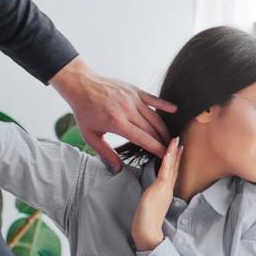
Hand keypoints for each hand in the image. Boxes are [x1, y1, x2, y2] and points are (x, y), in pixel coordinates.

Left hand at [49, 57, 176, 171]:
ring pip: (155, 116)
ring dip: (164, 128)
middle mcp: (128, 110)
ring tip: (169, 138)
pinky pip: (153, 99)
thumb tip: (118, 169)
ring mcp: (133, 99)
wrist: (81, 85)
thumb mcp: (91, 136)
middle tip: (169, 150)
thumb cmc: (84, 112)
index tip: (165, 156)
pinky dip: (165, 105)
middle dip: (162, 141)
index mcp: (117, 123)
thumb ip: (106, 153)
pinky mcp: (135, 90)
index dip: (157, 149)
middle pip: (152, 129)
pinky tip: (174, 110)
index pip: (143, 139)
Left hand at [131, 136, 181, 250]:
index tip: (179, 149)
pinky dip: (167, 162)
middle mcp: (167, 189)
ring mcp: (164, 189)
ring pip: (171, 168)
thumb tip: (151, 193)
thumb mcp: (151, 206)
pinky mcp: (159, 191)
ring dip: (173, 153)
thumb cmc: (146, 223)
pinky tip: (168, 153)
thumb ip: (154, 197)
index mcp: (166, 192)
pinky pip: (165, 173)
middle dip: (177, 153)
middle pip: (174, 167)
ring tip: (176, 141)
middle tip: (180, 140)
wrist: (147, 233)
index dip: (176, 160)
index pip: (172, 172)